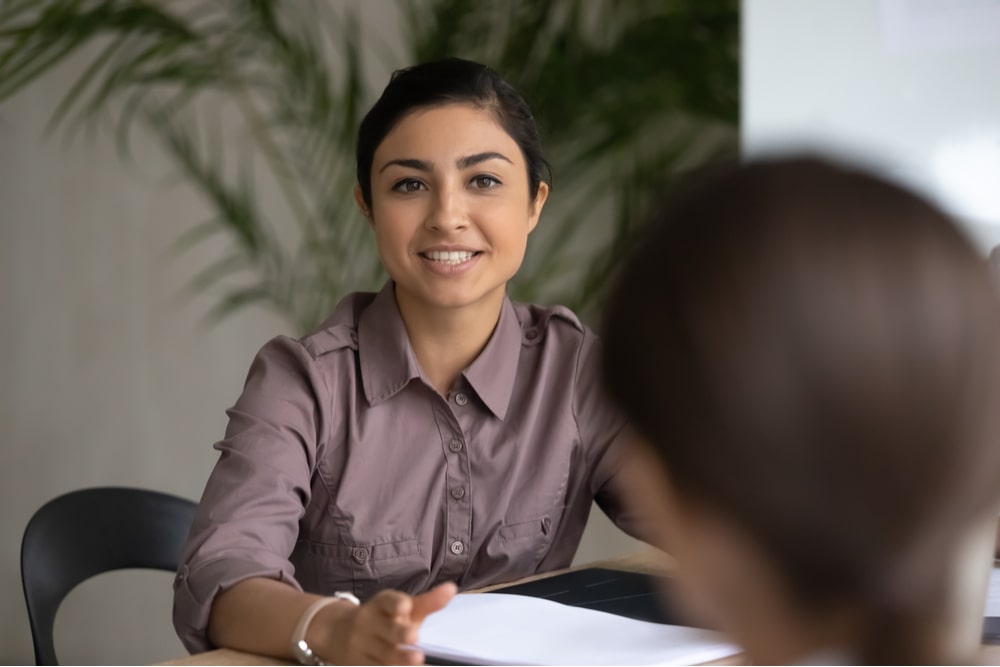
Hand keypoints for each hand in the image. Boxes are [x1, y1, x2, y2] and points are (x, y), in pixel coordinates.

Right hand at [314, 582, 456, 664]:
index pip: (388, 601)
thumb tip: (452, 588)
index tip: (405, 607)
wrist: (338, 633)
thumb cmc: (384, 619)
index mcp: (381, 604)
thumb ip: (428, 602)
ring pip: (381, 654)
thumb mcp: (403, 608)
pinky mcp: (356, 664)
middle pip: (386, 630)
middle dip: (399, 634)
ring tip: (416, 660)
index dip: (396, 604)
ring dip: (398, 658)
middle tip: (415, 637)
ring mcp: (361, 645)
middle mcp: (369, 622)